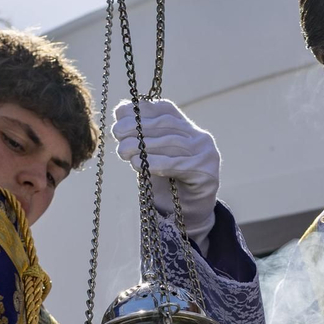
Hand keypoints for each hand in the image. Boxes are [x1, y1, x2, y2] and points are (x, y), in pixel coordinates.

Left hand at [112, 98, 220, 247]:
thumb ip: (139, 135)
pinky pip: (177, 165)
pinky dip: (155, 163)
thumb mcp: (149, 155)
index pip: (165, 109)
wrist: (187, 214)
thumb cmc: (165, 182)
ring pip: (172, 143)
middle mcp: (199, 137)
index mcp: (186, 127)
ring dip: (143, 145)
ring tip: (122, 151)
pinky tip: (137, 165)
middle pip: (167, 125)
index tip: (119, 114)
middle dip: (138, 127)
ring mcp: (206, 154)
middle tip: (116, 133)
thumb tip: (121, 112)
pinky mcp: (207, 174)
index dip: (141, 109)